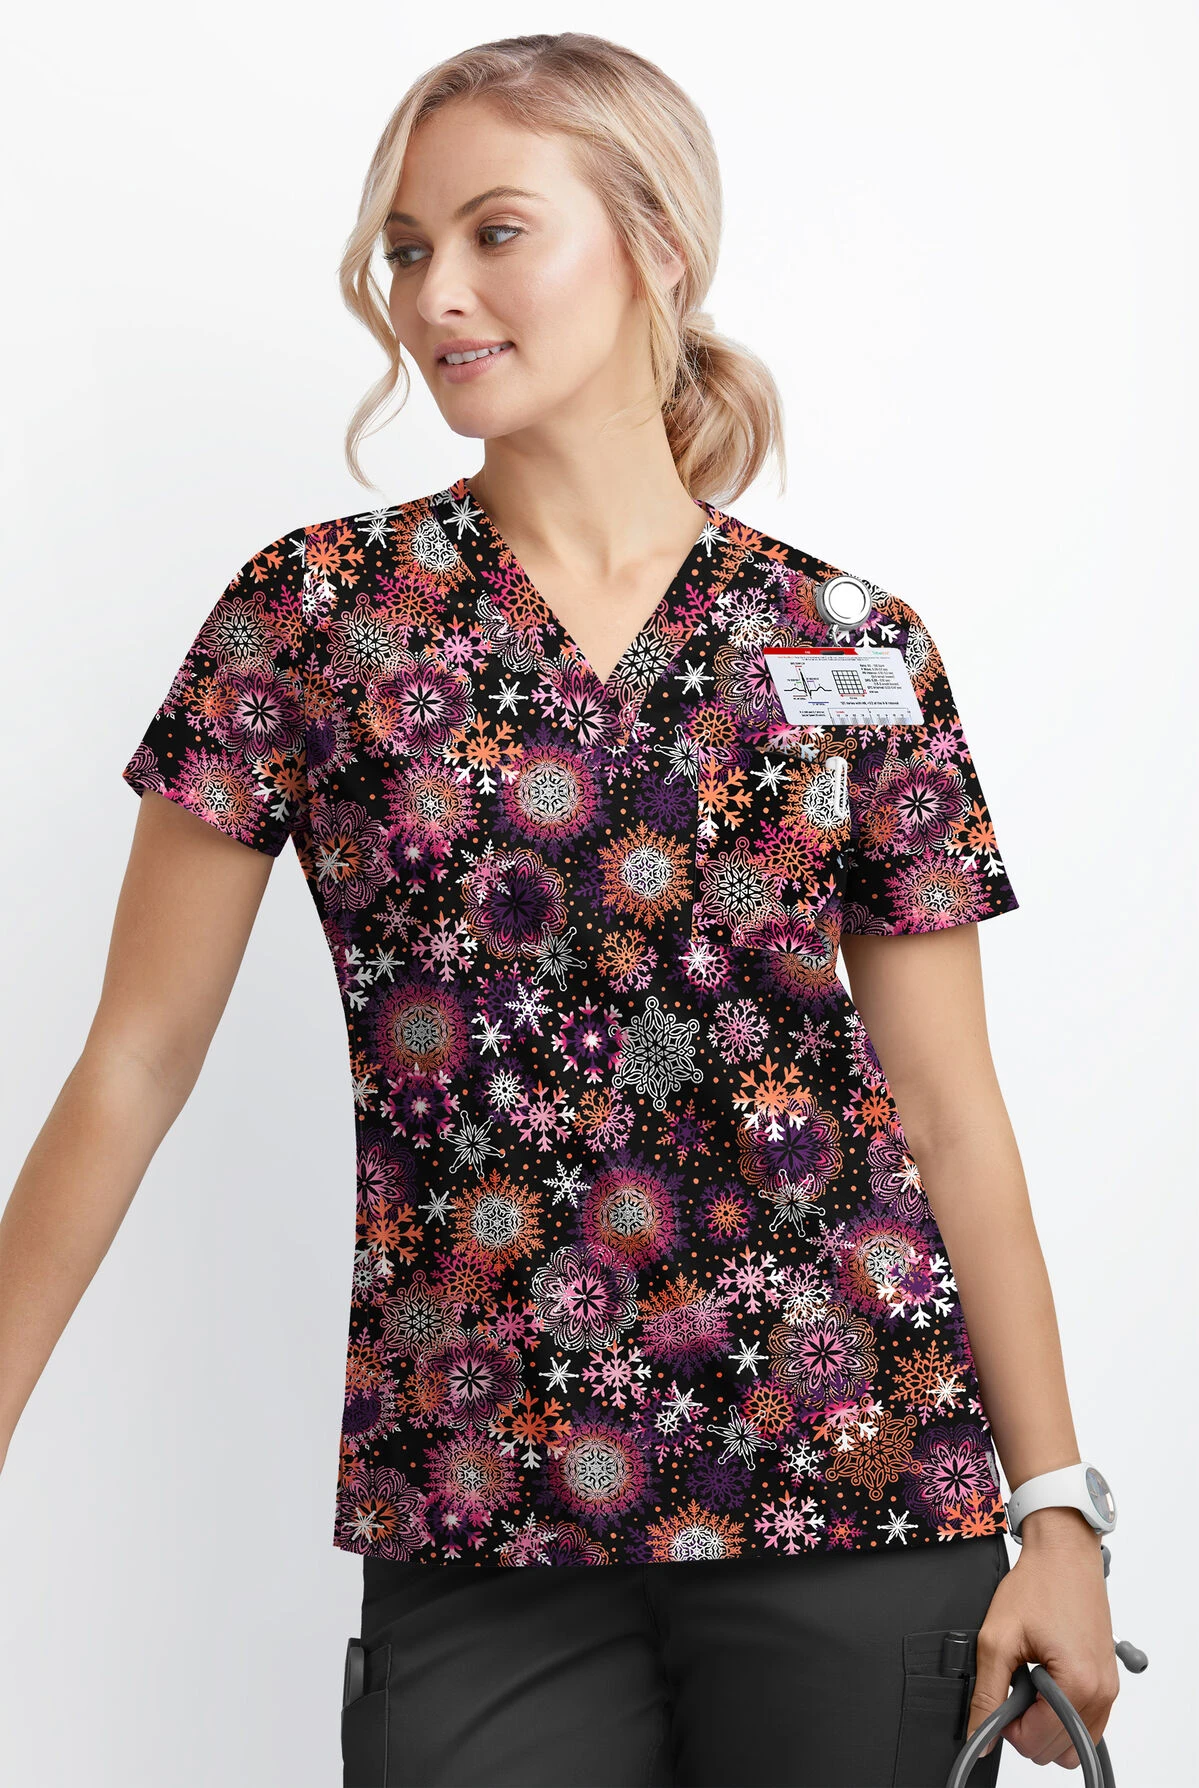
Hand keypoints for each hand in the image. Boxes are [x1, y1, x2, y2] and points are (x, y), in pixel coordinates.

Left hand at [966, 1510, 1119, 1767]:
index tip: (1000, 1692)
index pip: (1038, 1743)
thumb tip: (979, 1736)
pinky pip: (1086, 1721)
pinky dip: (1062, 1711)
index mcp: (1078, 1686)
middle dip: (1027, 1724)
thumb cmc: (1038, 1584)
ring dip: (1045, 1720)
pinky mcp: (1108, 1681)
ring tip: (1031, 1678)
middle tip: (1014, 1681)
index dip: (1008, 1725)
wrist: (1064, 1552)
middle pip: (1057, 1749)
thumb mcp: (998, 1639)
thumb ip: (987, 1694)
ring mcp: (1109, 1689)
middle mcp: (1102, 1694)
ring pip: (1073, 1741)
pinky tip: (1046, 1677)